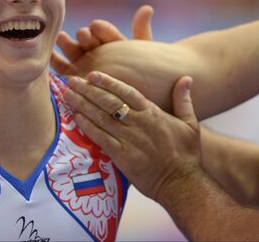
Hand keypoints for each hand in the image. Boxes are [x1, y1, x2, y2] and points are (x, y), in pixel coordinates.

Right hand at [50, 5, 153, 74]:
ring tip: (62, 37)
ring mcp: (84, 64)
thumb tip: (147, 8)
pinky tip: (48, 54)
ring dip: (67, 44)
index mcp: (113, 43)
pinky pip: (62, 68)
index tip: (96, 27)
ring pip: (73, 51)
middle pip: (87, 41)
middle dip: (84, 37)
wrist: (138, 106)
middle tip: (81, 34)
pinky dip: (54, 60)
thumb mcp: (146, 55)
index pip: (106, 33)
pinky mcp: (74, 79)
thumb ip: (142, 33)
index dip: (101, 30)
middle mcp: (96, 51)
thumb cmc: (147, 79)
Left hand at [62, 71, 201, 201]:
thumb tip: (186, 78)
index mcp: (152, 113)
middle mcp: (139, 123)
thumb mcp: (190, 123)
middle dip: (88, 90)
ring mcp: (129, 140)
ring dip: (83, 105)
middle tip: (72, 80)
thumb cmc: (187, 154)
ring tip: (68, 95)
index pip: (126, 92)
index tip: (93, 75)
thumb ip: (183, 99)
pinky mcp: (122, 157)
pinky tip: (75, 118)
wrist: (182, 184)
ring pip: (101, 118)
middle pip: (109, 102)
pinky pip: (100, 138)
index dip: (108, 82)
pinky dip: (87, 127)